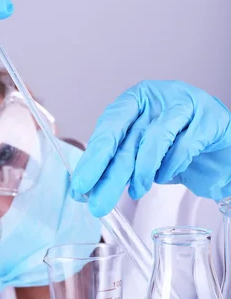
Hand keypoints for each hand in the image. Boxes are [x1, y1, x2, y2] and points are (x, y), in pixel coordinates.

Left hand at [71, 80, 230, 216]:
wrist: (222, 153)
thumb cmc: (179, 148)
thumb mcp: (143, 155)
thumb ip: (117, 165)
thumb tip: (85, 190)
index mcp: (136, 100)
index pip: (108, 127)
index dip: (93, 158)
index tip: (80, 185)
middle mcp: (158, 97)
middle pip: (126, 136)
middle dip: (109, 173)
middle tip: (96, 201)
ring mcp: (185, 104)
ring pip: (155, 138)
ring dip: (142, 172)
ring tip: (136, 193)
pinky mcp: (209, 119)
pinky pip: (184, 146)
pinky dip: (172, 166)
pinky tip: (165, 176)